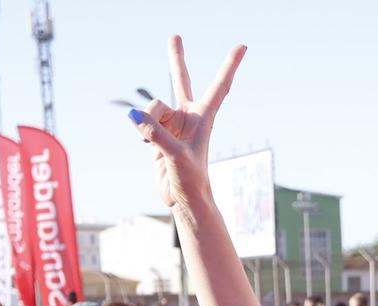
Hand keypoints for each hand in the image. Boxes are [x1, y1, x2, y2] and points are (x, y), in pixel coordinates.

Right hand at [128, 36, 245, 213]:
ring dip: (148, 122)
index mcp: (204, 117)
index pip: (220, 86)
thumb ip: (156, 134)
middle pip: (181, 81)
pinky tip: (147, 143)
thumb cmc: (191, 179)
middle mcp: (188, 116)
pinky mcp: (156, 132)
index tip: (242, 46)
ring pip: (151, 108)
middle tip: (174, 36)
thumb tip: (135, 117)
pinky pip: (142, 121)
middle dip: (176, 59)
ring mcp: (171, 123)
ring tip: (154, 143)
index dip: (230, 65)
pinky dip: (141, 129)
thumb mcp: (177, 157)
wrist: (182, 198)